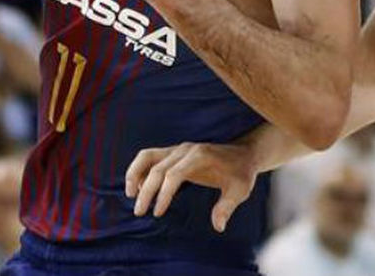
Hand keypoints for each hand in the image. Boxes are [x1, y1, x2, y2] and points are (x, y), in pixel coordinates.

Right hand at [125, 142, 257, 231]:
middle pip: (157, 168)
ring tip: (131, 195)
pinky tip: (139, 188)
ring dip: (135, 174)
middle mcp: (186, 150)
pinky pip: (150, 157)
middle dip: (146, 191)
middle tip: (139, 212)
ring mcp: (178, 149)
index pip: (174, 174)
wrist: (243, 154)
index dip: (163, 194)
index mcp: (200, 156)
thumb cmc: (241, 173)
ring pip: (147, 156)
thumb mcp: (240, 190)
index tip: (158, 213)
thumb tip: (218, 226)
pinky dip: (140, 169)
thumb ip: (227, 207)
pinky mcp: (174, 152)